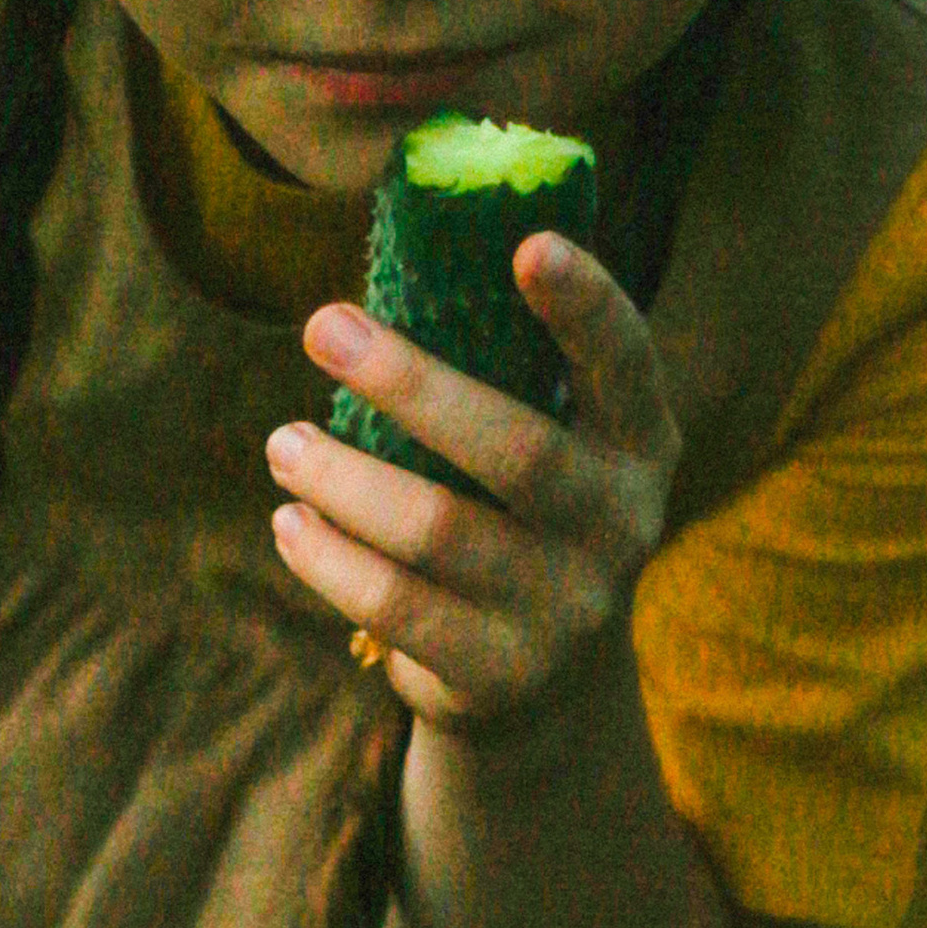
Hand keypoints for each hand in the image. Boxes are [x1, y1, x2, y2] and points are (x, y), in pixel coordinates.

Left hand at [265, 231, 680, 737]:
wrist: (547, 684)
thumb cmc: (520, 519)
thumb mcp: (548, 445)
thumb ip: (504, 379)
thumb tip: (372, 297)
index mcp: (641, 443)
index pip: (625, 363)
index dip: (585, 305)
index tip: (528, 243)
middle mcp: (622, 524)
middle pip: (514, 448)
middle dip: (409, 381)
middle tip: (322, 325)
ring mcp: (570, 608)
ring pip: (437, 530)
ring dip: (342, 478)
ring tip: (285, 444)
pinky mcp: (504, 674)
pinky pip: (396, 605)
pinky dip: (328, 557)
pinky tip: (290, 523)